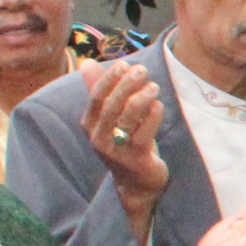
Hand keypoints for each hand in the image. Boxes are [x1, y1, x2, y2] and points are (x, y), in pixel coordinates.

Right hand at [80, 62, 169, 213]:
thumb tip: (86, 63)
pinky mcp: (135, 159)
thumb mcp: (111, 118)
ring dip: (141, 98)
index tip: (124, 64)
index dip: (109, 79)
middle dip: (126, 85)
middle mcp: (98, 137)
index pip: (96, 97)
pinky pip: (143, 135)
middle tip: (142, 70)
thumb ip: (101, 91)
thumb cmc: (125, 143)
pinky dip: (152, 117)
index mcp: (90, 124)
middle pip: (110, 106)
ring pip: (127, 119)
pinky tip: (159, 105)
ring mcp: (116, 150)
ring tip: (154, 86)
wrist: (137, 182)